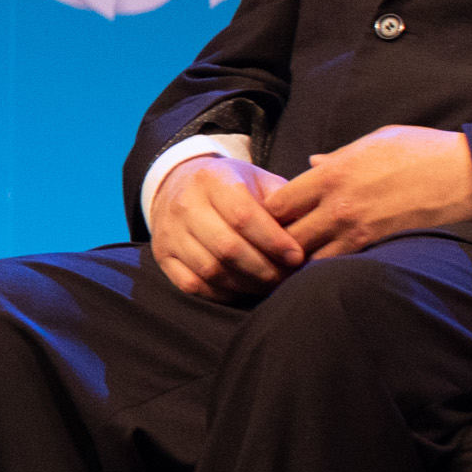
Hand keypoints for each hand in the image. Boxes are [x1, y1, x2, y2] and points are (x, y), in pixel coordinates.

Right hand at [150, 153, 303, 301]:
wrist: (179, 183)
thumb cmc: (230, 185)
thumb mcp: (256, 179)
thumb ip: (282, 201)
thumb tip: (308, 232)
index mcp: (212, 179)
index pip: (243, 216)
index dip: (273, 241)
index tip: (296, 257)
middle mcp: (184, 204)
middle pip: (227, 248)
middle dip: (264, 268)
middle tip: (287, 276)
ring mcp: (169, 232)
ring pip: (211, 270)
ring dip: (246, 284)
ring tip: (269, 285)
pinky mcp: (162, 255)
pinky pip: (192, 285)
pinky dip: (222, 293)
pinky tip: (242, 288)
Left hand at [267, 125, 471, 260]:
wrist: (465, 175)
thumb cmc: (420, 151)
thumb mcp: (373, 141)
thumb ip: (337, 157)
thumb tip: (313, 164)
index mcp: (332, 173)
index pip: (278, 202)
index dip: (269, 213)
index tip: (273, 216)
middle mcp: (337, 204)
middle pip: (285, 234)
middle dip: (276, 241)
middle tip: (277, 245)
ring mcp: (356, 228)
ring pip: (307, 256)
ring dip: (300, 259)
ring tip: (299, 259)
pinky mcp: (376, 245)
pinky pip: (337, 264)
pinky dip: (325, 268)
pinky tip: (324, 267)